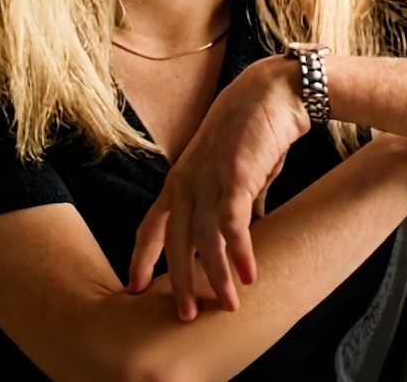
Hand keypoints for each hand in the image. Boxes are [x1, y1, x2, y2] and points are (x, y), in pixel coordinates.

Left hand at [128, 55, 309, 320]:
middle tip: (185, 315)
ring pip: (202, 240)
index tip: (134, 287)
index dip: (142, 257)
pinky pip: (232, 225)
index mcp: (180, 178)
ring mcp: (208, 178)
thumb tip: (249, 224)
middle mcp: (187, 181)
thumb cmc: (255, 127)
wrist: (271, 91)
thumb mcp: (237, 169)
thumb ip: (237, 199)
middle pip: (172, 241)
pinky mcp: (235, 177)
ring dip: (214, 276)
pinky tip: (249, 276)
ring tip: (227, 306)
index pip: (151, 224)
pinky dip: (239, 253)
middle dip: (178, 281)